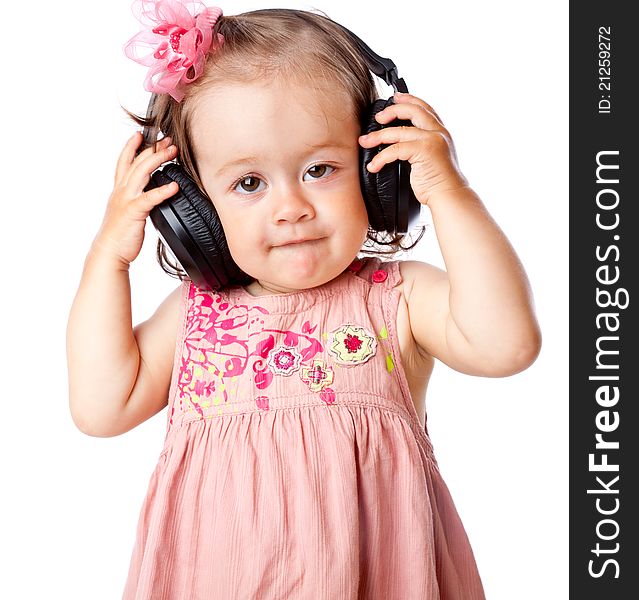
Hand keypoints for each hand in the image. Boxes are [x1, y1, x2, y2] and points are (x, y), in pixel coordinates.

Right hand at [92, 132, 178, 267]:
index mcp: (119, 190)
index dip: (132, 147)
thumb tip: (149, 193)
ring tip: (173, 152)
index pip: (124, 162)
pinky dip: (162, 191)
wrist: (109, 252)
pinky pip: (149, 198)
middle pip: (136, 162)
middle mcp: (121, 191)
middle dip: (153, 149)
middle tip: (168, 140)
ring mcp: (126, 200)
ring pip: (142, 173)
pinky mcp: (133, 212)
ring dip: (158, 160)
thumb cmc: (120, 234)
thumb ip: (136, 199)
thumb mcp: (127, 211)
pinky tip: (174, 186)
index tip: (142, 134)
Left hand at [358, 92, 468, 205]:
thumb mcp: (431, 158)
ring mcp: (432, 140)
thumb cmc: (438, 182)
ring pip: (399, 130)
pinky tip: (374, 165)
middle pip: (413, 110)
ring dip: (378, 136)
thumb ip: (421, 145)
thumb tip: (399, 142)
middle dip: (392, 110)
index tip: (395, 97)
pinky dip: (381, 157)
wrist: (449, 195)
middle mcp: (438, 132)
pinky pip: (395, 149)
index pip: (425, 108)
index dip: (409, 99)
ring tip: (365, 141)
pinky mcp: (424, 151)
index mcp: (441, 132)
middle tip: (378, 118)